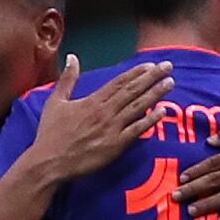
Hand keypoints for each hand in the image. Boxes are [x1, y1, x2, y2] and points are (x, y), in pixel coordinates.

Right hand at [30, 54, 172, 182]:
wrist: (50, 162)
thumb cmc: (51, 134)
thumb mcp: (55, 102)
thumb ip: (67, 79)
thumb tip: (72, 57)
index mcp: (93, 101)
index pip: (119, 82)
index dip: (137, 73)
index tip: (151, 65)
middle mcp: (105, 112)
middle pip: (133, 91)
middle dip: (152, 78)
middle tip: (168, 67)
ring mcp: (112, 129)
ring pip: (138, 107)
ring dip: (155, 94)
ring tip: (170, 83)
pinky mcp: (115, 146)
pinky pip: (136, 130)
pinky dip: (150, 121)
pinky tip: (162, 112)